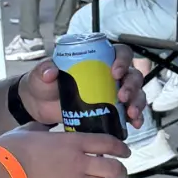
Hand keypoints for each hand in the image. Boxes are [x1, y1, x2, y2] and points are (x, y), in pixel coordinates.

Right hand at [0, 126, 128, 177]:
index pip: (106, 143)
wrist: (0, 175)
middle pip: (113, 168)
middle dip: (121, 172)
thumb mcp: (28, 130)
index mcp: (72, 142)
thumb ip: (42, 129)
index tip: (126, 152)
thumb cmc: (10, 150)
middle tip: (121, 175)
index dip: (120, 148)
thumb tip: (45, 128)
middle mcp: (78, 162)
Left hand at [16, 43, 146, 129]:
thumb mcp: (42, 74)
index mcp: (98, 58)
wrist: (40, 106)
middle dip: (132, 86)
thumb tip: (51, 72)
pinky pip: (129, 113)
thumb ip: (44, 70)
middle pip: (132, 75)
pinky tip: (134, 124)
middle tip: (123, 97)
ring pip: (136, 94)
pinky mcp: (112, 110)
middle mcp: (111, 74)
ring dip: (137, 103)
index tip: (115, 72)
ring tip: (131, 114)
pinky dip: (135, 118)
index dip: (122, 61)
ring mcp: (113, 93)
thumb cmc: (44, 83)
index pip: (120, 53)